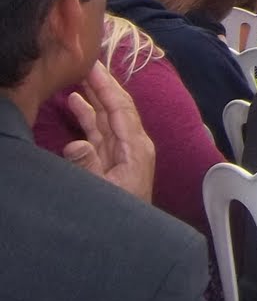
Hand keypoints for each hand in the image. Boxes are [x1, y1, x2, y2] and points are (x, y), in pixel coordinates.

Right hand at [63, 62, 155, 202]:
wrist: (131, 237)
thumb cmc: (121, 212)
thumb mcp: (104, 190)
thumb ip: (88, 166)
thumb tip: (76, 143)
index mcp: (136, 147)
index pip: (121, 108)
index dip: (107, 86)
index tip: (95, 66)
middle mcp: (132, 144)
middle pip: (115, 107)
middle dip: (101, 86)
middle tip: (85, 63)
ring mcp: (122, 151)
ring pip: (105, 117)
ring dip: (93, 98)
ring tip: (78, 78)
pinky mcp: (111, 159)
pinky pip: (98, 132)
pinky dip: (87, 116)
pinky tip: (75, 103)